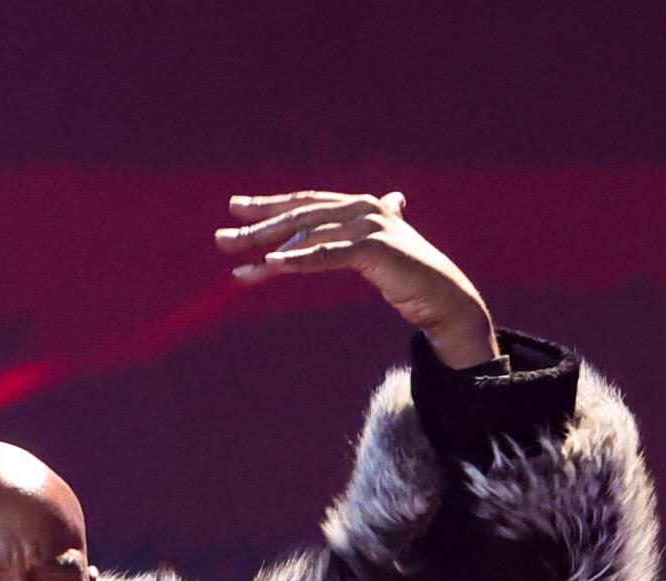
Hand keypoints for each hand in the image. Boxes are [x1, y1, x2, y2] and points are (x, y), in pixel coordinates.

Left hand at [215, 189, 500, 367]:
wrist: (443, 295)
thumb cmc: (408, 273)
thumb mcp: (376, 248)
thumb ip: (365, 232)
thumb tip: (394, 200)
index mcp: (359, 205)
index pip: (305, 202)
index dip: (270, 204)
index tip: (235, 208)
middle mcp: (363, 208)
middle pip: (299, 217)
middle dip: (257, 228)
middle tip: (222, 239)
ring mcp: (370, 226)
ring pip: (307, 236)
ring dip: (268, 248)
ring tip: (237, 259)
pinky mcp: (375, 249)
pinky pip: (327, 255)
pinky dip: (298, 259)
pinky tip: (272, 263)